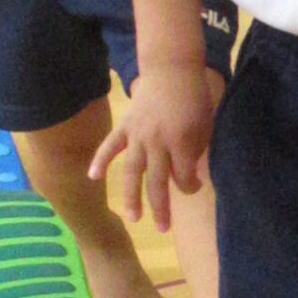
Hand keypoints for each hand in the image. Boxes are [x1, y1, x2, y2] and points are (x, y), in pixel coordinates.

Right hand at [90, 64, 215, 230]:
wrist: (172, 67)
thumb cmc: (194, 97)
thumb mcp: (205, 125)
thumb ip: (195, 151)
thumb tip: (186, 174)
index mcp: (181, 142)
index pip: (182, 177)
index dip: (189, 186)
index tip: (193, 184)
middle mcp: (157, 143)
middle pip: (157, 182)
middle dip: (162, 208)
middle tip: (164, 229)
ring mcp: (138, 135)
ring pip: (132, 172)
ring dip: (132, 196)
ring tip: (133, 218)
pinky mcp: (125, 126)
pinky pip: (110, 146)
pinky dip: (100, 161)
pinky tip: (92, 177)